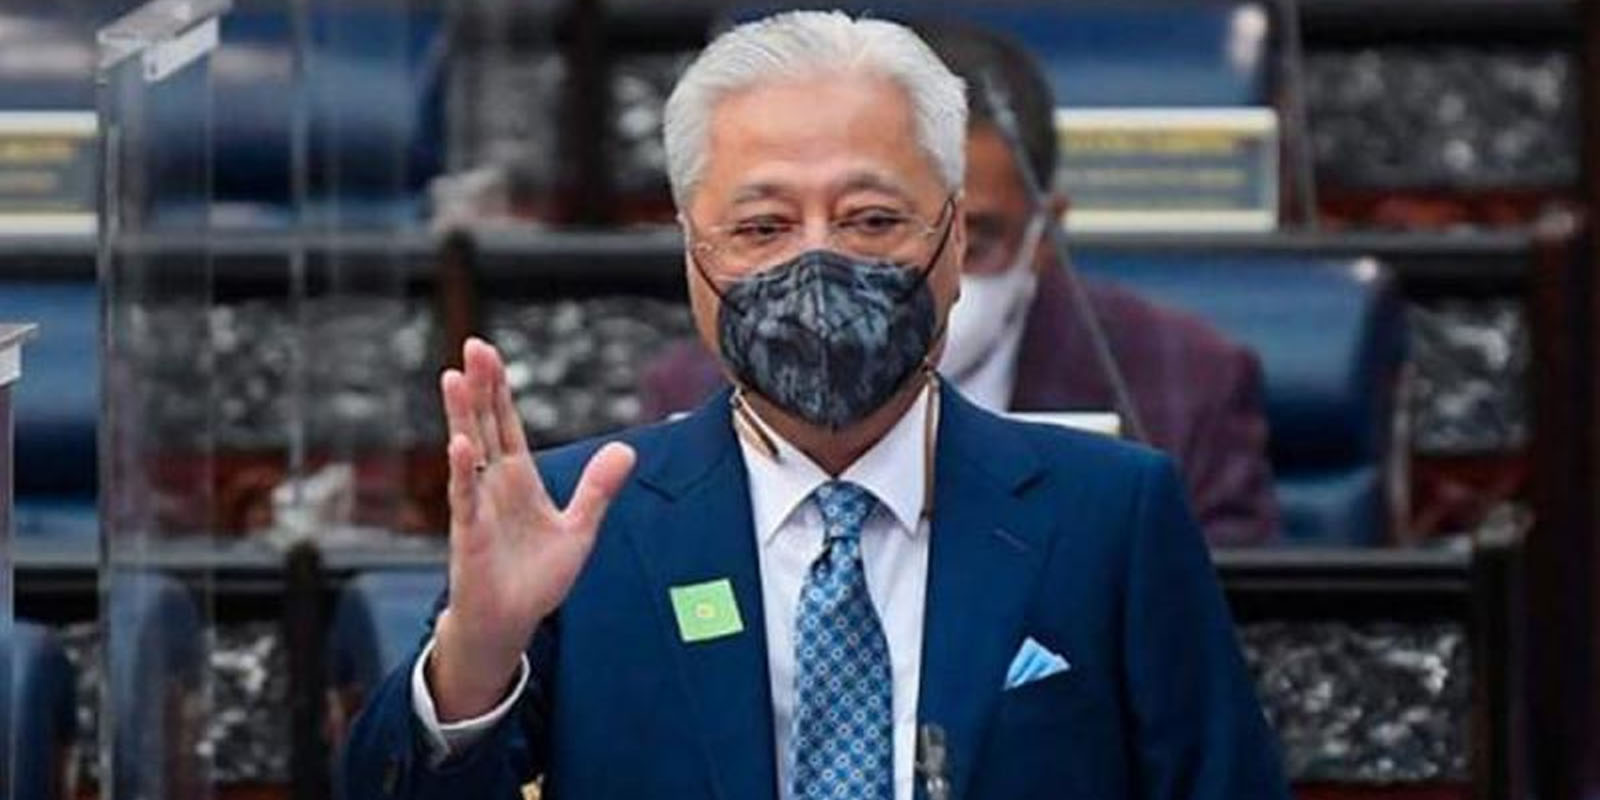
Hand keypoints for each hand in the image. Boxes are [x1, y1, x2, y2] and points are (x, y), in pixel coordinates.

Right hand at [430, 338, 635, 719]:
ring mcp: (478, 507)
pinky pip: (465, 497)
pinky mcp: (469, 534)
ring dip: (462, 415)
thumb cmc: (537, 578)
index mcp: (519, 480)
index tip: (489, 352)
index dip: (500, 390)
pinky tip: (460, 443)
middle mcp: (494, 486)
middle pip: (485, 425)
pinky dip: (462, 471)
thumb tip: (626, 449)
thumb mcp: (579, 529)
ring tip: (453, 377)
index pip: (508, 425)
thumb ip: (598, 489)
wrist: (511, 623)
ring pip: (468, 452)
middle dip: (479, 387)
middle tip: (472, 345)